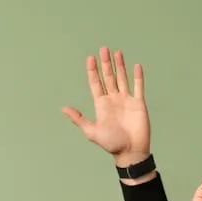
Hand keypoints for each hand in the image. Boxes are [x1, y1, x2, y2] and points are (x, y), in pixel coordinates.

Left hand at [61, 47, 150, 169]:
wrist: (130, 151)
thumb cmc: (111, 144)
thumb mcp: (91, 131)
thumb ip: (79, 119)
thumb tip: (63, 109)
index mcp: (101, 105)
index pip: (96, 84)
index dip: (92, 71)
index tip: (90, 58)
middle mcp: (113, 100)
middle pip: (108, 77)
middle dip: (105, 63)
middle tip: (103, 49)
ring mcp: (126, 100)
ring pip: (122, 78)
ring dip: (119, 65)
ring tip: (116, 52)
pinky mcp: (138, 103)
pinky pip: (138, 86)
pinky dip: (137, 76)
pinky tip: (135, 65)